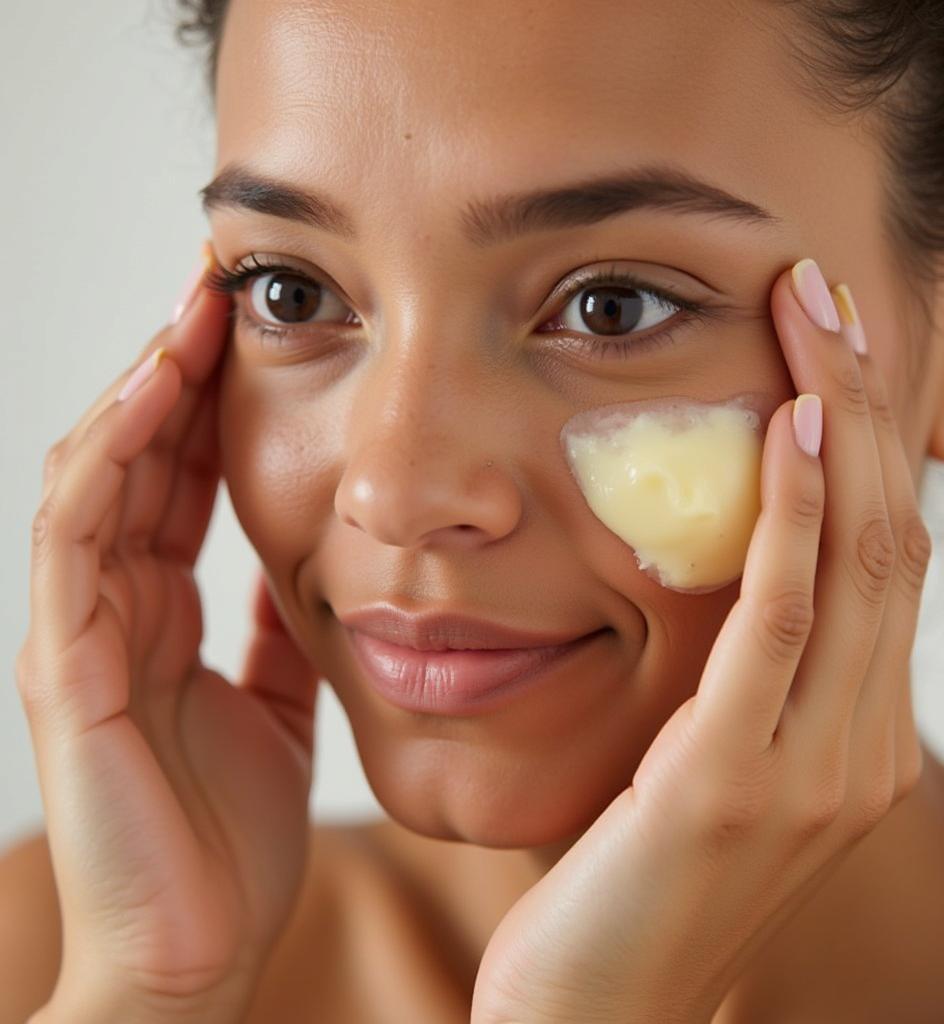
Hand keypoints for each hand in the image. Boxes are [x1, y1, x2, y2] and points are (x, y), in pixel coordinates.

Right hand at [16, 242, 321, 1019]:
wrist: (200, 947)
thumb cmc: (233, 833)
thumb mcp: (274, 703)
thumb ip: (277, 632)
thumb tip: (305, 565)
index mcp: (164, 614)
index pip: (176, 481)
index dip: (210, 404)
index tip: (256, 333)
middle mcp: (114, 608)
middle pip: (135, 460)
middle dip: (174, 370)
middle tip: (222, 287)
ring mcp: (82, 633)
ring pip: (95, 479)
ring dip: (139, 393)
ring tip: (188, 317)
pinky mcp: (67, 669)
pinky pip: (75, 542)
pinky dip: (108, 462)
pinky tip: (147, 401)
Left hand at [470, 260, 931, 1023]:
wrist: (597, 1020)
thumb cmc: (632, 884)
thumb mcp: (697, 771)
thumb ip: (733, 688)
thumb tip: (718, 587)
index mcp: (852, 739)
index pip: (876, 559)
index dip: (864, 442)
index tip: (827, 342)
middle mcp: (858, 746)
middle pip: (880, 534)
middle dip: (861, 400)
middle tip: (825, 292)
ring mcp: (813, 769)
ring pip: (850, 558)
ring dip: (836, 422)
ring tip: (811, 314)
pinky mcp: (735, 783)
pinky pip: (779, 620)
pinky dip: (790, 515)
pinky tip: (786, 426)